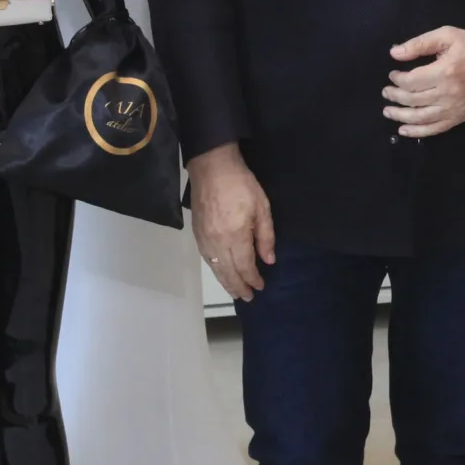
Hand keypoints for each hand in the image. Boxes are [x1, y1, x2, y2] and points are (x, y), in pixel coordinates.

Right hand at [187, 143, 274, 300]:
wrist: (212, 166)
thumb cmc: (241, 184)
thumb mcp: (262, 207)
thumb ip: (265, 236)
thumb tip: (268, 261)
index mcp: (235, 235)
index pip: (244, 266)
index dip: (252, 279)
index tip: (261, 287)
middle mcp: (217, 242)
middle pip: (228, 272)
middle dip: (239, 286)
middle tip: (248, 298)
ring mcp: (204, 238)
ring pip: (215, 268)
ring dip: (226, 282)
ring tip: (235, 292)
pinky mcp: (196, 233)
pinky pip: (206, 258)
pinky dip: (215, 269)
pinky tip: (221, 272)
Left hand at [384, 28, 464, 139]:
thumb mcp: (448, 35)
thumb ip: (420, 43)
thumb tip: (395, 53)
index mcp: (445, 72)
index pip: (411, 81)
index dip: (397, 79)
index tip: (393, 74)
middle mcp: (448, 94)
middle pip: (412, 100)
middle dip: (394, 96)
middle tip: (386, 91)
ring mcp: (454, 109)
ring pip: (420, 118)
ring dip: (400, 116)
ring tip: (388, 111)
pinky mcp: (460, 117)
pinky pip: (435, 129)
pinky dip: (417, 132)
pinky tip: (404, 130)